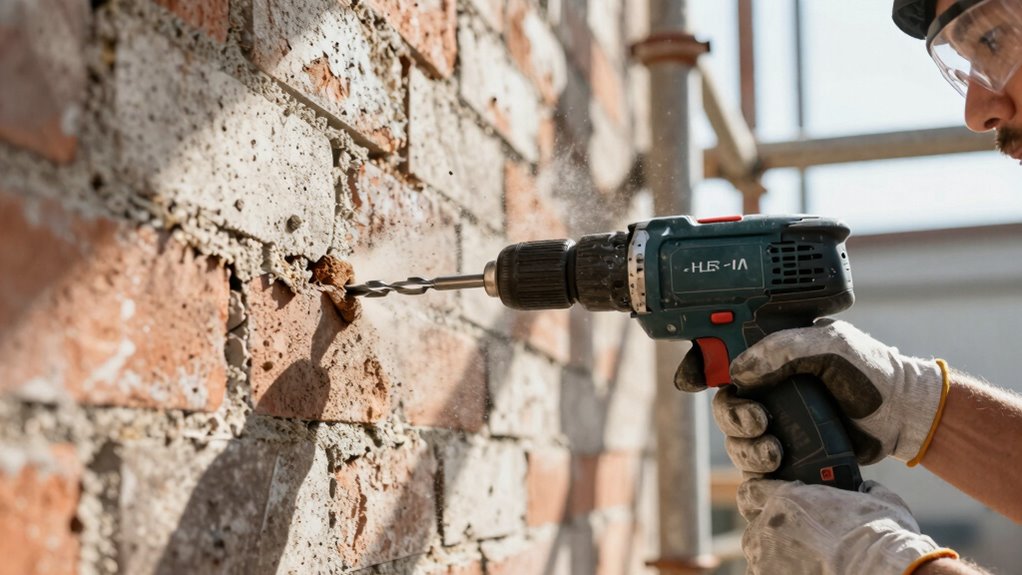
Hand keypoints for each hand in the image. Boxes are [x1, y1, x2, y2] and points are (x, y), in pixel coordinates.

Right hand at [675, 319, 944, 473]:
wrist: (904, 416)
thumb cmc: (872, 371)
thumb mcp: (832, 346)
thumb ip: (786, 349)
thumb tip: (739, 371)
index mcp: (771, 354)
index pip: (722, 355)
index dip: (700, 365)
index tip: (694, 379)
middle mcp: (767, 387)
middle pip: (723, 402)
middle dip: (731, 415)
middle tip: (758, 421)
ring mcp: (777, 420)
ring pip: (735, 436)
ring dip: (745, 446)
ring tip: (775, 451)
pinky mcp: (788, 452)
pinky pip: (755, 464)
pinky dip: (757, 467)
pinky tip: (778, 466)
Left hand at [738, 479, 954, 574]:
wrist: (881, 573)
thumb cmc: (882, 537)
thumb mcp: (879, 500)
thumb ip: (865, 490)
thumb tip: (867, 487)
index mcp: (787, 498)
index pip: (751, 491)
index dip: (760, 497)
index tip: (772, 504)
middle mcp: (768, 526)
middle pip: (755, 527)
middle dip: (770, 533)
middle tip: (795, 542)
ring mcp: (765, 558)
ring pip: (757, 556)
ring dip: (772, 559)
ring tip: (801, 564)